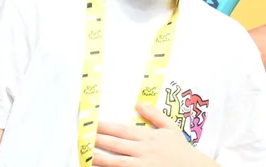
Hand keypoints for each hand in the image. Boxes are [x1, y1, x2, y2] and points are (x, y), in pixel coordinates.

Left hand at [94, 103, 209, 166]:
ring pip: (117, 162)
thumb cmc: (182, 150)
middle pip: (116, 144)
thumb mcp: (171, 128)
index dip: (105, 127)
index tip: (92, 123)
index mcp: (148, 137)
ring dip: (101, 158)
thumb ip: (154, 115)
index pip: (122, 130)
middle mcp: (144, 150)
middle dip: (98, 140)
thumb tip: (138, 103)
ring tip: (87, 154)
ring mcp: (143, 165)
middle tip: (83, 136)